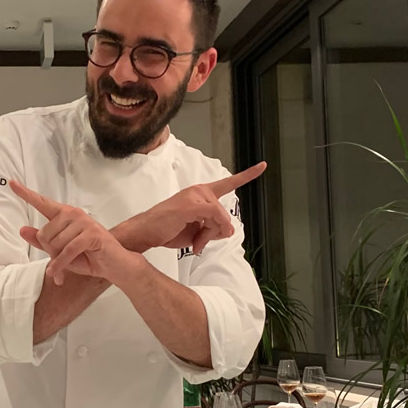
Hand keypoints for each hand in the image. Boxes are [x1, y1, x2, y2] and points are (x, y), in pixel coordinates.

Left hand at [10, 179, 133, 285]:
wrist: (114, 265)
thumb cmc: (88, 256)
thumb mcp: (60, 251)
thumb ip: (42, 241)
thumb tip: (22, 230)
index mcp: (64, 214)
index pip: (42, 202)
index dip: (26, 193)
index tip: (11, 183)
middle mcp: (73, 214)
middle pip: (44, 234)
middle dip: (50, 253)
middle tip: (62, 260)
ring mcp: (83, 222)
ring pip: (55, 244)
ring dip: (58, 261)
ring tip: (67, 265)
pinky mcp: (91, 234)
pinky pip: (67, 251)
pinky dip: (60, 265)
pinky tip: (58, 275)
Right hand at [139, 162, 265, 254]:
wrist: (145, 233)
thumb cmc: (167, 230)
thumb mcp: (197, 231)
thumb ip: (214, 228)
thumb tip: (228, 231)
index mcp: (200, 194)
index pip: (227, 183)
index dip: (246, 175)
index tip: (262, 166)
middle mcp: (198, 191)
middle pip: (224, 213)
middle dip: (215, 232)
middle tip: (199, 242)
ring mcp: (194, 196)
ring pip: (220, 217)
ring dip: (210, 235)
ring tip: (194, 241)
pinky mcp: (190, 205)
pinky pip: (214, 216)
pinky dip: (212, 229)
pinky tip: (198, 239)